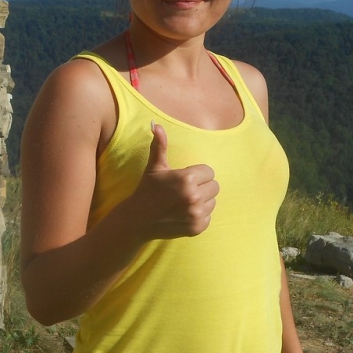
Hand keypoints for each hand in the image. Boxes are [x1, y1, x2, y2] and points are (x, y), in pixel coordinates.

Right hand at [131, 123, 219, 239]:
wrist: (138, 220)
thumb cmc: (147, 190)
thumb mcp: (154, 167)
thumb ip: (160, 145)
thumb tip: (156, 125)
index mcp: (186, 178)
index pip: (209, 172)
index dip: (198, 174)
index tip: (184, 179)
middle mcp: (193, 196)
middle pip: (215, 187)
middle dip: (202, 187)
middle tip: (185, 191)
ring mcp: (195, 214)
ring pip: (213, 202)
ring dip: (202, 201)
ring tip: (184, 202)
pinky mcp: (197, 228)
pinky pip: (209, 216)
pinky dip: (200, 215)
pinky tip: (184, 213)